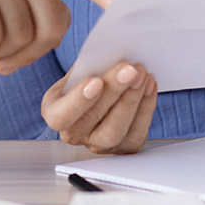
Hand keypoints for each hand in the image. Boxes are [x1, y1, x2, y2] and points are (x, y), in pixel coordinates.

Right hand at [42, 61, 157, 153]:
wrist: (102, 92)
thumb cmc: (88, 77)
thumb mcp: (80, 69)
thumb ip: (88, 66)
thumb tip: (109, 56)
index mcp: (55, 112)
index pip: (61, 115)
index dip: (78, 101)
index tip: (96, 81)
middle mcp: (73, 134)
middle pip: (92, 119)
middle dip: (114, 91)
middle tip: (130, 69)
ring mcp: (98, 144)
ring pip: (114, 131)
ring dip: (132, 100)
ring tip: (142, 74)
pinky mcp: (123, 148)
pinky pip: (136, 132)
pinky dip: (145, 107)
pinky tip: (149, 85)